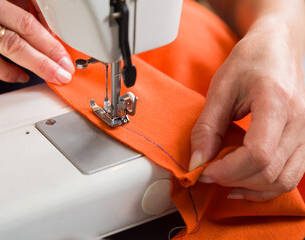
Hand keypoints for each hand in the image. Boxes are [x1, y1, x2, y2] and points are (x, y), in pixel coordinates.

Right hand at [0, 0, 73, 83]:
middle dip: (51, 52)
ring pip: (11, 45)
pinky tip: (21, 77)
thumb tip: (50, 47)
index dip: (52, 38)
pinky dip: (8, 72)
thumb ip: (18, 27)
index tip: (66, 56)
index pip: (32, 17)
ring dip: (37, 64)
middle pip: (26, 29)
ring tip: (52, 75)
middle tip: (65, 69)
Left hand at [189, 16, 304, 200]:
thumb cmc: (251, 60)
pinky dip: (265, 186)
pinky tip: (243, 182)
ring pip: (283, 181)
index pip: (258, 155)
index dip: (227, 170)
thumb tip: (197, 162)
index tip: (204, 171)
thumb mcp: (221, 88)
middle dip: (233, 180)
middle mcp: (300, 122)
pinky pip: (290, 176)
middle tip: (208, 173)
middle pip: (270, 172)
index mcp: (277, 103)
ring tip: (224, 179)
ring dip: (250, 188)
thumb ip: (208, 127)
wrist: (279, 47)